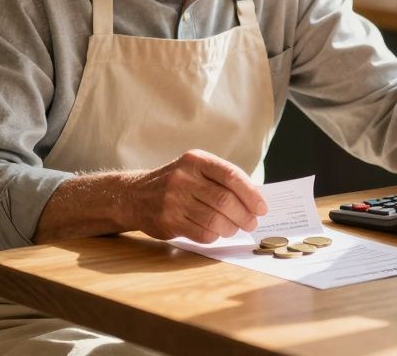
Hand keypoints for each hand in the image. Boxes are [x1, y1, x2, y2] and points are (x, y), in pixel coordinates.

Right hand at [126, 149, 267, 242]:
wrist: (134, 195)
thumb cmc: (176, 182)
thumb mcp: (195, 169)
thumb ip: (222, 179)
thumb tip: (255, 199)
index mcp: (196, 160)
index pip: (231, 176)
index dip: (251, 194)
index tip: (262, 208)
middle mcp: (183, 178)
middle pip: (224, 200)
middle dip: (244, 215)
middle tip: (252, 223)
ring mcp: (173, 200)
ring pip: (214, 219)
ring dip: (231, 228)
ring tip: (235, 229)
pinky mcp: (168, 221)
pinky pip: (201, 233)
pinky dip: (214, 235)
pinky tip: (216, 232)